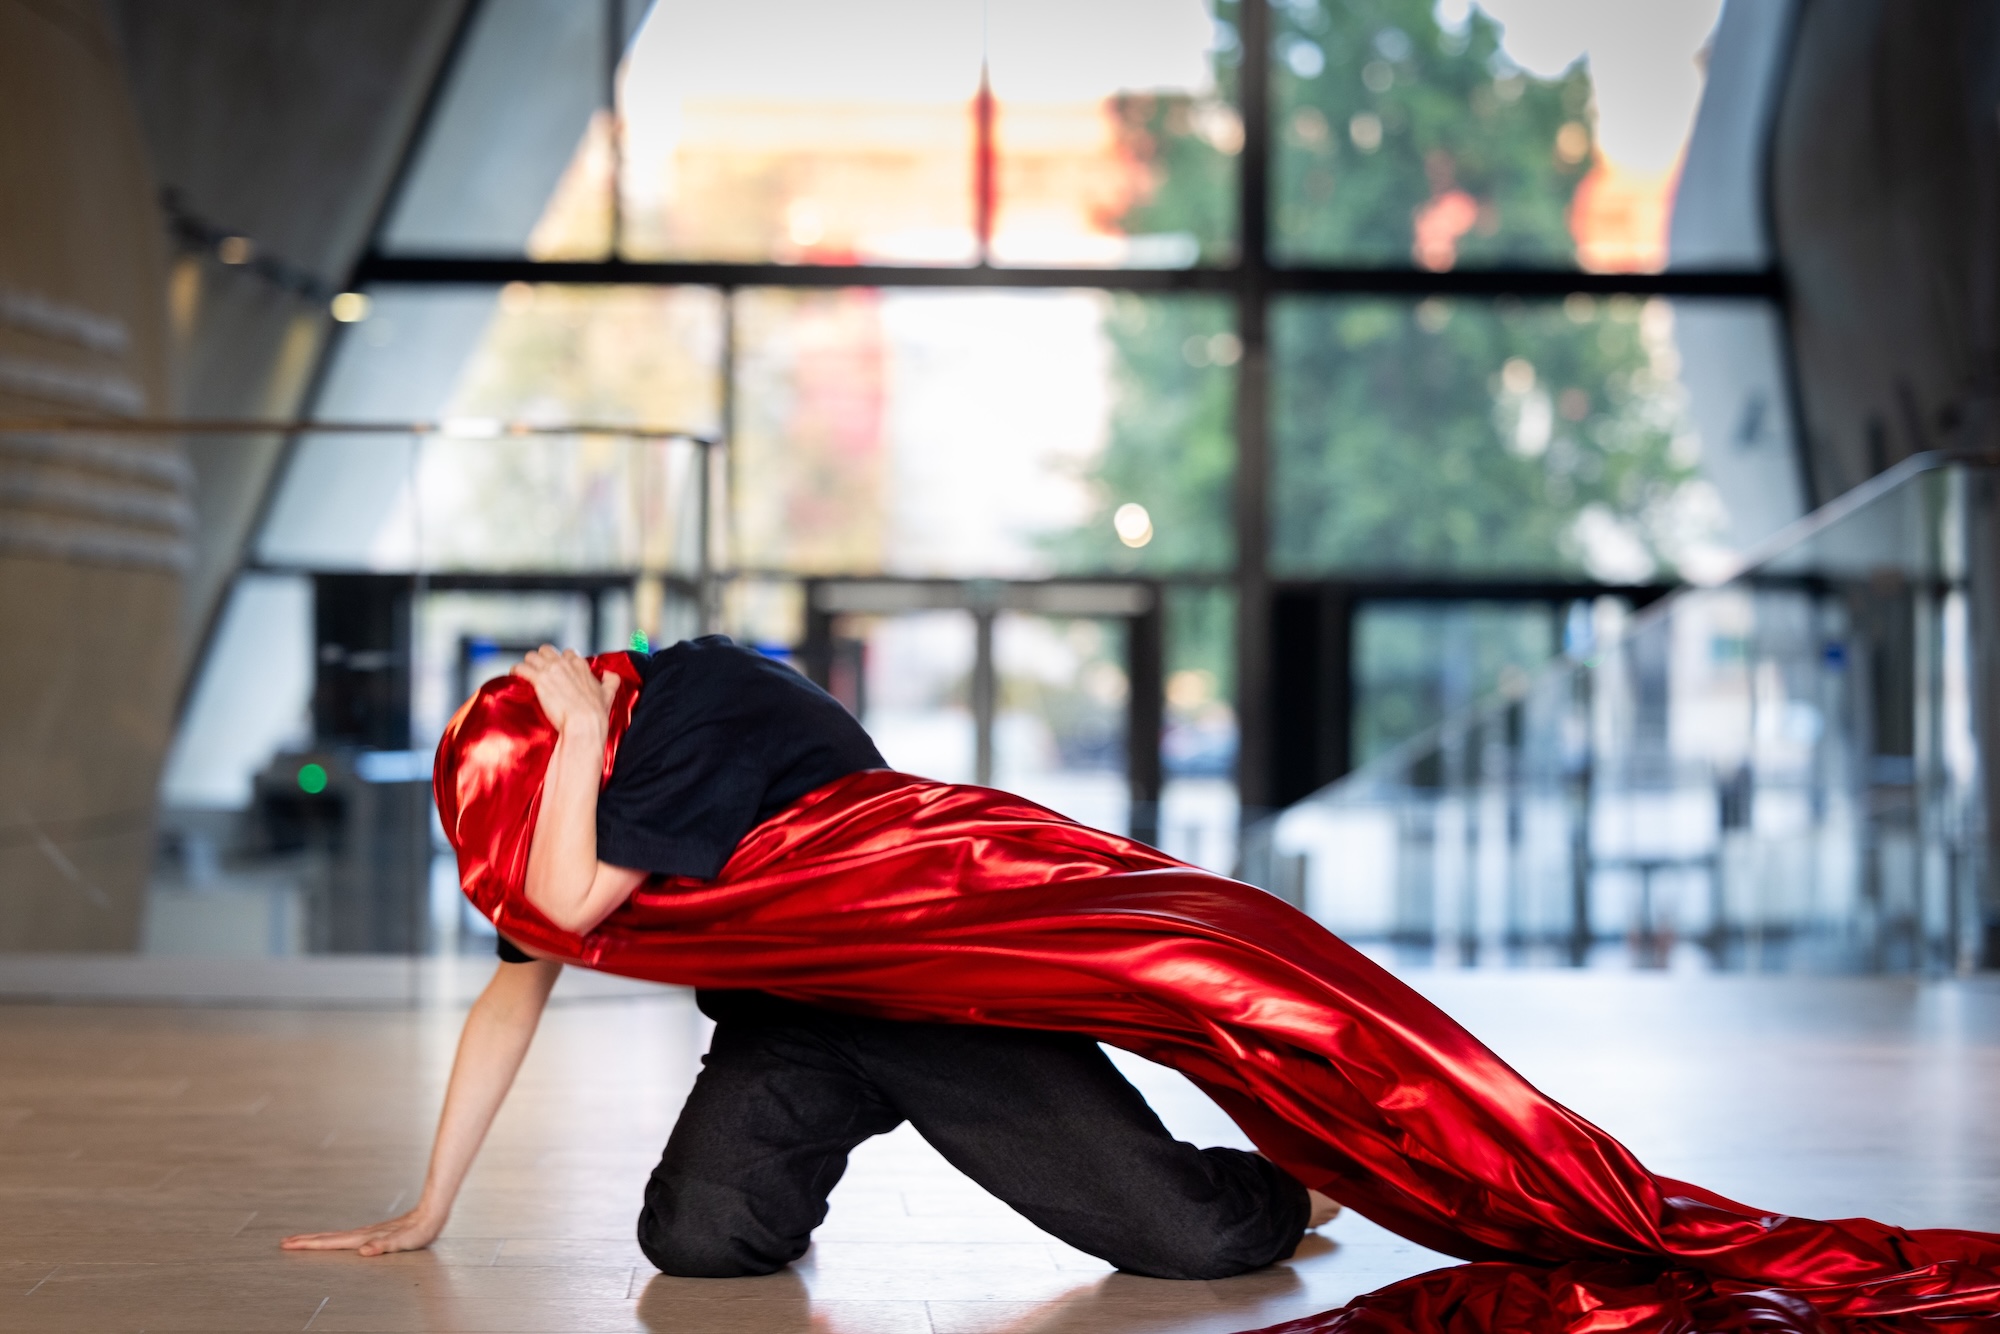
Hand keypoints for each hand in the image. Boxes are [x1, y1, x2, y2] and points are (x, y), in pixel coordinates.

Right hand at [280, 1206, 442, 1255]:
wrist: (431, 1214)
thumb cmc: (418, 1231)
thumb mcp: (403, 1242)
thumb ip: (383, 1246)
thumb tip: (364, 1250)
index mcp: (363, 1238)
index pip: (331, 1242)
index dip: (310, 1244)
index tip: (289, 1244)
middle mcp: (362, 1234)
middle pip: (329, 1237)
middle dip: (306, 1241)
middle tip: (285, 1242)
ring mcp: (368, 1233)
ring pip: (336, 1236)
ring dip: (318, 1238)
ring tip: (302, 1241)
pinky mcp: (375, 1233)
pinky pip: (347, 1237)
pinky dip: (334, 1239)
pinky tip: (335, 1241)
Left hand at [512, 645, 618, 735]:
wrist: (584, 725)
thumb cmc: (596, 714)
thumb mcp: (609, 694)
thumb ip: (612, 681)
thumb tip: (611, 675)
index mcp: (580, 665)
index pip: (567, 653)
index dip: (560, 661)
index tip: (557, 670)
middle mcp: (565, 664)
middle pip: (546, 651)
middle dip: (541, 659)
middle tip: (538, 671)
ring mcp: (551, 670)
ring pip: (531, 656)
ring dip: (527, 664)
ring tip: (525, 674)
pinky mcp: (538, 679)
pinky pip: (521, 668)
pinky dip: (517, 671)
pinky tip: (515, 677)